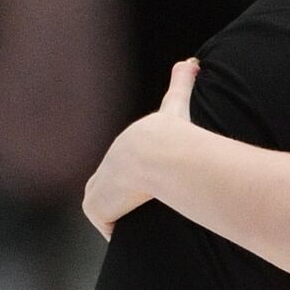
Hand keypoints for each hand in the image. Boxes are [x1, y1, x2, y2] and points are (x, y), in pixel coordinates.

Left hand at [83, 58, 198, 239]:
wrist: (159, 150)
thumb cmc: (171, 132)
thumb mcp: (177, 104)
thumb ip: (182, 81)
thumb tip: (193, 60)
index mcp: (122, 148)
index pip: (120, 163)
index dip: (130, 173)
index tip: (142, 182)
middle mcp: (105, 166)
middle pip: (112, 188)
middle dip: (125, 196)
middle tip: (152, 202)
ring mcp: (98, 188)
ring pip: (111, 208)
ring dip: (125, 213)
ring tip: (150, 216)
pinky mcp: (96, 207)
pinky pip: (109, 225)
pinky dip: (123, 228)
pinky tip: (141, 225)